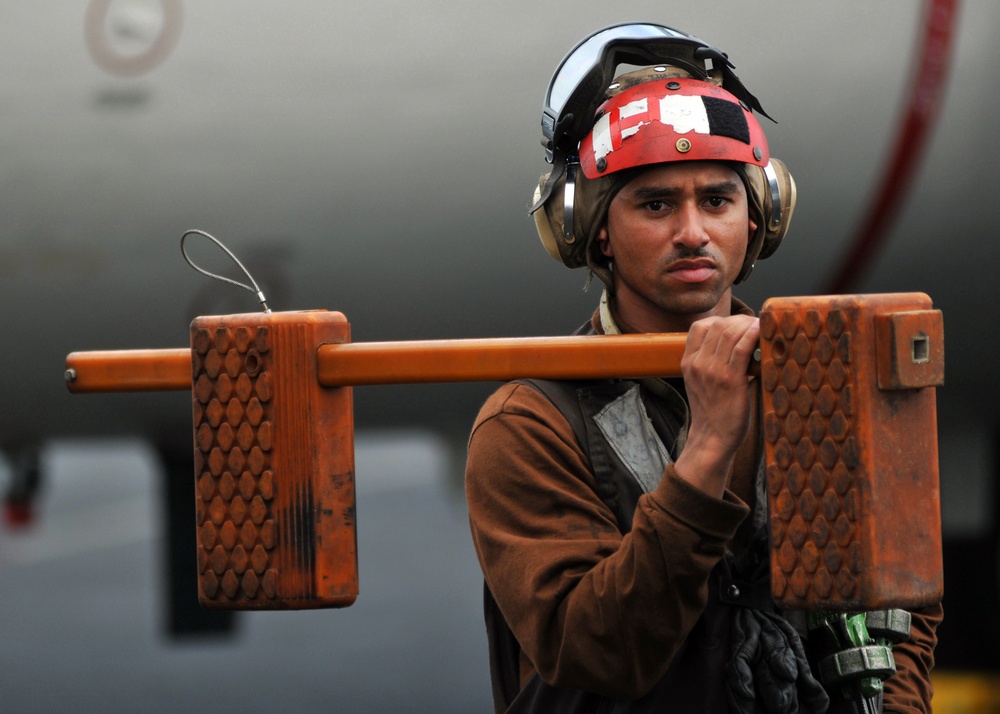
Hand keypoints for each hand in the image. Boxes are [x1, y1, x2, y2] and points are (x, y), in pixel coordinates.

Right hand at [673, 314, 758, 497]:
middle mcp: (697, 364)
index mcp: (688, 363)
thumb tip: (736, 344)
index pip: (699, 327)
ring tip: (761, 327)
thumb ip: (709, 362)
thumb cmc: (713, 411)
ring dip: (748, 325)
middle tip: (755, 325)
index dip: (721, 320)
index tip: (737, 325)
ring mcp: (711, 371)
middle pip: (718, 326)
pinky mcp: (729, 380)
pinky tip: (762, 331)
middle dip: (739, 320)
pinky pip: (741, 348)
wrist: (713, 438)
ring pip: (730, 333)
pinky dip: (753, 334)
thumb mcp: (700, 383)